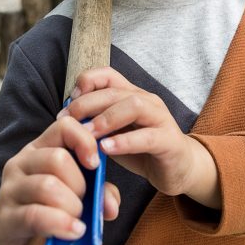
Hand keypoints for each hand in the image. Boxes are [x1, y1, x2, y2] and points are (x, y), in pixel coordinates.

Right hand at [0, 116, 120, 244]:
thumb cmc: (49, 211)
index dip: (85, 141)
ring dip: (72, 206)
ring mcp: (10, 189)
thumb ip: (99, 193)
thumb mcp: (76, 194)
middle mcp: (21, 163)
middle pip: (58, 159)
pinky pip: (36, 215)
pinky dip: (61, 224)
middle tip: (82, 203)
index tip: (95, 165)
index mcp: (39, 149)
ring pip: (48, 186)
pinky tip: (74, 231)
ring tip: (76, 221)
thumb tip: (111, 205)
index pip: (64, 127)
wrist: (12, 244)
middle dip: (79, 185)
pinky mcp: (6, 217)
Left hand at [61, 67, 219, 208]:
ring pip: (134, 105)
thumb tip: (65, 120)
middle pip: (115, 90)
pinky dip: (125, 141)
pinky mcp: (169, 141)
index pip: (108, 74)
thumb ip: (95, 123)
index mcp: (131, 95)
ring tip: (88, 134)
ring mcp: (160, 119)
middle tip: (67, 121)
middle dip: (87, 103)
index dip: (86, 82)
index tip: (68, 103)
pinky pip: (148, 137)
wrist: (178, 169)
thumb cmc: (142, 149)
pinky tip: (107, 149)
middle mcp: (147, 101)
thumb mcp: (114, 132)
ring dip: (106, 118)